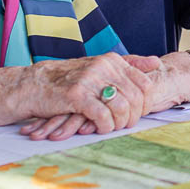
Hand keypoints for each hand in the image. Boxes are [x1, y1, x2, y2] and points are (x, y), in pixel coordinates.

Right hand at [19, 52, 189, 138]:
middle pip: (135, 97)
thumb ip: (128, 64)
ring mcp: (90, 79)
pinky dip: (105, 126)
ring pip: (121, 107)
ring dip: (120, 123)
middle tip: (126, 125)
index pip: (144, 83)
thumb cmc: (69, 80)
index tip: (138, 113)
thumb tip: (156, 62)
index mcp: (111, 60)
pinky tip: (101, 129)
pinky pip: (102, 115)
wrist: (33, 86)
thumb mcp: (100, 67)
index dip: (145, 103)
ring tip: (113, 128)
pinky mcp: (77, 95)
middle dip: (134, 116)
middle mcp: (103, 66)